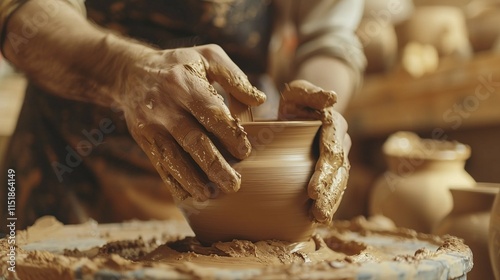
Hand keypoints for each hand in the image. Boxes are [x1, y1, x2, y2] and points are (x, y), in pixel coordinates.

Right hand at [118, 44, 265, 201]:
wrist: (131, 72)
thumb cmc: (179, 65)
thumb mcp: (207, 56)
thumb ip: (234, 77)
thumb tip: (260, 100)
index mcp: (185, 83)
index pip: (210, 112)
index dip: (229, 133)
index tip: (245, 152)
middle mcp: (166, 106)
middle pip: (192, 140)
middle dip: (214, 165)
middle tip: (235, 184)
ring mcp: (152, 125)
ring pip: (173, 157)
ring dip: (192, 179)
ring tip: (211, 195)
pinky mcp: (143, 139)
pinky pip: (160, 164)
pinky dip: (174, 182)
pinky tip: (189, 196)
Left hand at [279, 80, 349, 223]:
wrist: (302, 109)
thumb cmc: (296, 100)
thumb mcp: (299, 91)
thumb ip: (312, 93)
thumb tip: (332, 98)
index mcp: (335, 125)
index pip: (332, 151)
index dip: (324, 171)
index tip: (312, 189)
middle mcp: (341, 143)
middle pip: (338, 171)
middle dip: (329, 193)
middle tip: (318, 212)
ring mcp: (339, 158)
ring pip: (338, 182)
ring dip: (331, 201)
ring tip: (320, 219)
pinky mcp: (332, 169)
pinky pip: (333, 187)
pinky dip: (328, 203)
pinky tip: (317, 219)